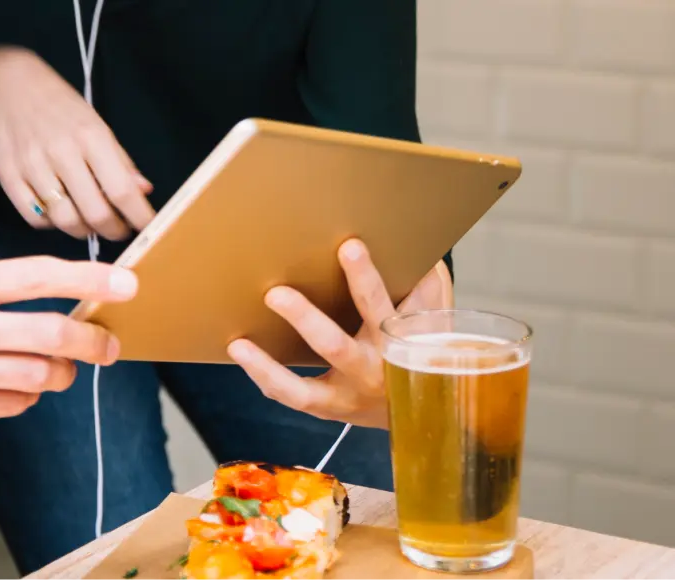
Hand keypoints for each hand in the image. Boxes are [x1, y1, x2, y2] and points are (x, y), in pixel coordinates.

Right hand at [0, 48, 154, 240]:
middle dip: (113, 230)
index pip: (121, 190)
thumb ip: (120, 161)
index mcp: (90, 137)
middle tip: (119, 230)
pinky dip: (53, 225)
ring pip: (65, 221)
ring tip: (91, 223)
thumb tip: (143, 193)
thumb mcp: (98, 125)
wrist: (10, 87)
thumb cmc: (61, 107)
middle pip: (95, 213)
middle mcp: (61, 153)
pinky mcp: (9, 178)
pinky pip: (36, 219)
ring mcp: (32, 167)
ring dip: (85, 231)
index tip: (148, 229)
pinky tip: (61, 213)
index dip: (139, 217)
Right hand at [0, 256, 138, 450]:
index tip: (128, 282)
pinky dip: (22, 399)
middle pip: (50, 332)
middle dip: (92, 340)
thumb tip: (54, 297)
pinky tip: (3, 390)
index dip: (89, 277)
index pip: (34, 275)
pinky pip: (13, 405)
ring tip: (52, 370)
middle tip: (108, 346)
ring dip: (58, 374)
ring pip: (38, 375)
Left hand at [226, 240, 452, 428]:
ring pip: (303, 389)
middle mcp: (372, 372)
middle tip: (276, 293)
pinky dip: (266, 378)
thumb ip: (425, 279)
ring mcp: (349, 396)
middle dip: (304, 319)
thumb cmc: (427, 344)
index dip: (365, 278)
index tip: (348, 247)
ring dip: (267, 366)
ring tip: (239, 344)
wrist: (431, 408)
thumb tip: (409, 239)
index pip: (380, 306)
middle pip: (336, 347)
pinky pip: (293, 398)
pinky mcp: (330, 408)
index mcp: (399, 342)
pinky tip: (243, 353)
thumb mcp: (436, 312)